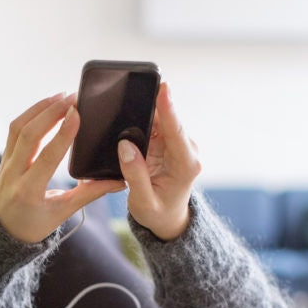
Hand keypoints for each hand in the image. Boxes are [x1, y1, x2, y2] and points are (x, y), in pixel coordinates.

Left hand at [0, 93, 125, 243]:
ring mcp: (5, 163)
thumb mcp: (62, 213)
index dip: (62, 134)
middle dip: (50, 113)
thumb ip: (89, 193)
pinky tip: (47, 105)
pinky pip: (14, 130)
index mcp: (29, 192)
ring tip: (61, 96)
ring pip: (18, 128)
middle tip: (71, 98)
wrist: (0, 230)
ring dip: (40, 109)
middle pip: (28, 136)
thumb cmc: (33, 224)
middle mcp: (13, 175)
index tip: (76, 113)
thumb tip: (119, 181)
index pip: (47, 158)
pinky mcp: (4, 155)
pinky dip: (31, 114)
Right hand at [117, 83, 201, 240]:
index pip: (176, 132)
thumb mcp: (143, 202)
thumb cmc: (158, 213)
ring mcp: (177, 144)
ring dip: (141, 115)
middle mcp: (186, 150)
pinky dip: (139, 122)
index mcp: (186, 165)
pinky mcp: (167, 142)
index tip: (163, 88)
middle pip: (166, 120)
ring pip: (158, 120)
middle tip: (127, 95)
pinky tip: (127, 122)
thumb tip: (125, 146)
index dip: (168, 108)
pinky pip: (153, 125)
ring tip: (122, 113)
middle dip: (149, 107)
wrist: (168, 219)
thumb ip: (135, 175)